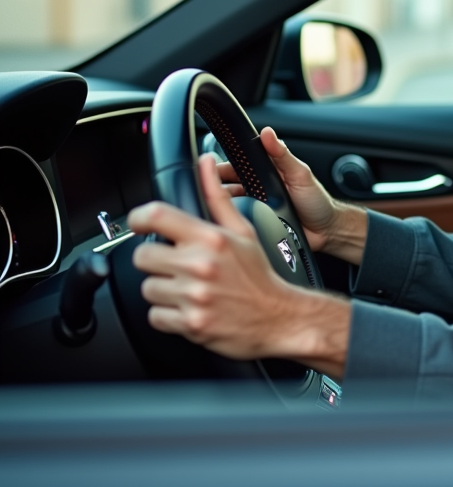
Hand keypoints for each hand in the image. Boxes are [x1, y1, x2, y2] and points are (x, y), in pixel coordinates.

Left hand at [128, 153, 350, 377]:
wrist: (279, 317)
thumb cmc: (259, 275)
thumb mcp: (242, 231)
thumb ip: (217, 197)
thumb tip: (205, 163)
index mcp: (211, 239)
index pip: (156, 216)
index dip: (139, 219)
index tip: (139, 225)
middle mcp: (200, 265)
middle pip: (143, 256)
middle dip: (156, 261)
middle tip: (177, 266)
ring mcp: (194, 296)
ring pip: (148, 288)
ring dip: (163, 291)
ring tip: (187, 290)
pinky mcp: (190, 324)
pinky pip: (155, 316)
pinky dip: (168, 316)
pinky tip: (189, 309)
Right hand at [216, 126, 367, 263]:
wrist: (327, 231)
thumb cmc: (316, 201)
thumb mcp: (300, 174)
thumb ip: (283, 155)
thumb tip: (267, 132)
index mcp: (265, 174)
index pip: (236, 165)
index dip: (220, 165)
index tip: (205, 164)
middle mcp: (256, 190)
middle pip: (226, 185)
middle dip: (213, 184)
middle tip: (203, 186)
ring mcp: (254, 209)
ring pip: (227, 204)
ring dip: (219, 203)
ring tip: (210, 203)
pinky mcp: (256, 226)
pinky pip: (237, 222)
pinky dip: (229, 220)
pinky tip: (223, 220)